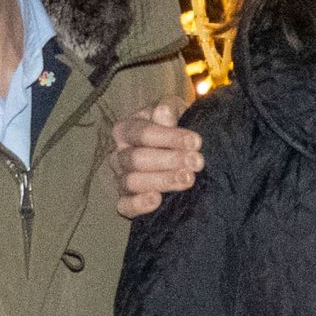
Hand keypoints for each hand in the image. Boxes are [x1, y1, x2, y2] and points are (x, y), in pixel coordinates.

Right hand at [112, 103, 205, 217]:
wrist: (180, 151)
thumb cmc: (174, 127)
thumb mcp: (174, 112)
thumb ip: (168, 109)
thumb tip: (163, 112)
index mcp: (126, 129)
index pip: (142, 133)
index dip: (169, 138)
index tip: (196, 142)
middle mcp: (119, 155)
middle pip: (137, 159)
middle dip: (170, 160)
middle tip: (196, 162)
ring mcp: (121, 179)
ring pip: (132, 182)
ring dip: (162, 180)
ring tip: (188, 179)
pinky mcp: (125, 201)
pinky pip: (124, 205)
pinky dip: (139, 204)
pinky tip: (157, 200)